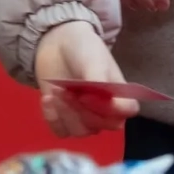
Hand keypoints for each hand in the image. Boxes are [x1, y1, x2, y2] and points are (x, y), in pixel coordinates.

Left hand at [35, 21, 137, 137]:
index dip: (110, 108)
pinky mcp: (64, 117)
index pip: (126, 111)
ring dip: (66, 113)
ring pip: (80, 131)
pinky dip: (53, 118)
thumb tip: (100, 100)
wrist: (56, 42)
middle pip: (100, 125)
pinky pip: (61, 131)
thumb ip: (99, 79)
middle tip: (66, 91)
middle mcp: (105, 111)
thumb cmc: (82, 48)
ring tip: (55, 92)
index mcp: (119, 94)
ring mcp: (84, 116)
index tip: (88, 94)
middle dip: (82, 109)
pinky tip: (46, 99)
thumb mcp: (93, 59)